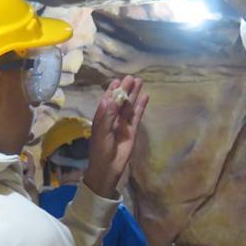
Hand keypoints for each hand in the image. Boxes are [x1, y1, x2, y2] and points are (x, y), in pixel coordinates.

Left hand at [84, 76, 149, 198]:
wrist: (108, 168)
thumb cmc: (100, 150)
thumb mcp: (101, 132)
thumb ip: (107, 115)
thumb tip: (109, 98)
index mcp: (102, 118)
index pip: (107, 101)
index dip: (111, 91)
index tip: (116, 81)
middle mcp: (113, 119)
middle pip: (120, 101)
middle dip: (125, 90)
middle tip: (131, 78)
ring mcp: (123, 124)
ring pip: (129, 106)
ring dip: (134, 95)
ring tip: (139, 81)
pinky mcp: (133, 131)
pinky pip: (137, 116)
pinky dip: (141, 106)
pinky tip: (145, 97)